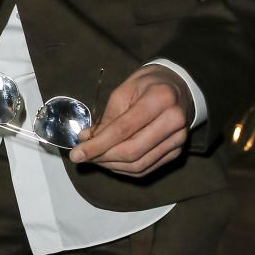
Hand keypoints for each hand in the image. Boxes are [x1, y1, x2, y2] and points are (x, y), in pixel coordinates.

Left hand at [69, 66, 191, 177]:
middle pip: (132, 151)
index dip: (97, 145)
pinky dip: (124, 169)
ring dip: (111, 166)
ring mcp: (178, 139)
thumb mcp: (123, 91)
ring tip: (94, 158)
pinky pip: (146, 168)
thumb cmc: (147, 85)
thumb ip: (106, 117)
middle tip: (82, 157)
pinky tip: (110, 161)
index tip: (76, 154)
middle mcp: (173, 121)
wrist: (178, 86)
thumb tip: (86, 139)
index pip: (124, 130)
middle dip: (102, 158)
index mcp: (160, 99)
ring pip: (138, 165)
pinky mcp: (177, 152)